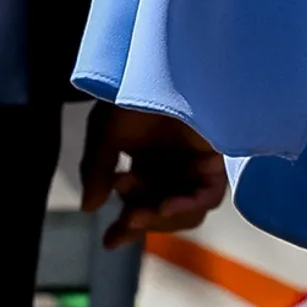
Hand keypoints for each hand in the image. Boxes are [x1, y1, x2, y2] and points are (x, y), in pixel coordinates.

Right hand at [77, 102, 225, 245]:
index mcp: (145, 165)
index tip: (110, 242)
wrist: (162, 64)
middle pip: (162, 214)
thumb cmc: (132, 93)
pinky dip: (188, 205)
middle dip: (141, 220)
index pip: (138, 206)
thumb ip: (96, 171)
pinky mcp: (217, 159)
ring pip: (186, 212)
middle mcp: (172, 169)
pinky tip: (166, 204)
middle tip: (127, 216)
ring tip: (142, 210)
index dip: (126, 228)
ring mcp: (195, 166)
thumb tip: (90, 209)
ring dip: (161, 217)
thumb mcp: (104, 133)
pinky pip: (209, 195)